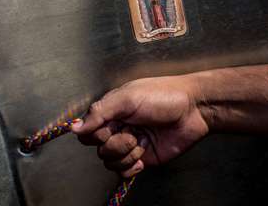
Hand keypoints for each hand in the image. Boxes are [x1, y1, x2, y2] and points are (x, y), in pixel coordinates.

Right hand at [72, 76, 208, 177]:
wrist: (194, 109)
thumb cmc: (163, 96)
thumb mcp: (128, 98)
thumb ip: (99, 112)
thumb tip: (73, 127)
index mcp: (112, 112)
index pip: (87, 132)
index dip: (95, 134)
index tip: (111, 126)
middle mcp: (118, 128)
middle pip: (98, 148)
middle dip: (115, 143)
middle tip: (133, 131)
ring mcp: (130, 144)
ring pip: (110, 162)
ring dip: (126, 153)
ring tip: (143, 140)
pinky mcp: (142, 158)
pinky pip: (123, 172)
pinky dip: (131, 166)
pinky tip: (144, 153)